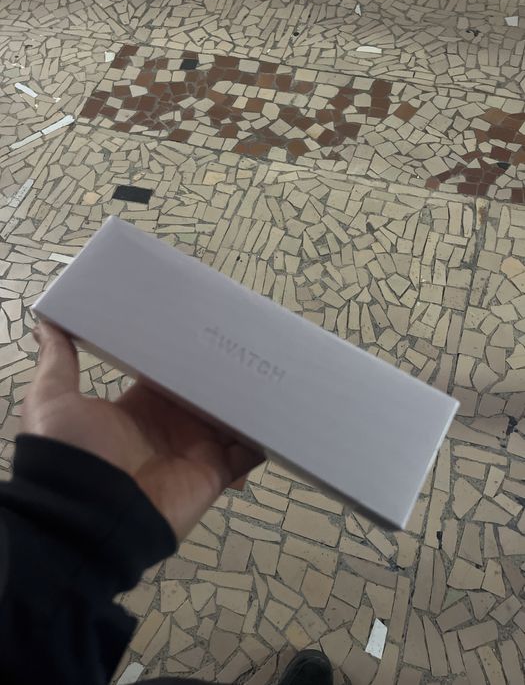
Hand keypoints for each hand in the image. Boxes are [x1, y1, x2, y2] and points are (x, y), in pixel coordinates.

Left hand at [21, 323, 263, 539]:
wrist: (88, 518)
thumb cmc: (73, 454)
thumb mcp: (54, 400)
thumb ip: (58, 362)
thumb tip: (46, 322)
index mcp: (141, 405)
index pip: (171, 373)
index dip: (188, 354)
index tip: (206, 327)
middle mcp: (172, 425)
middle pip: (207, 393)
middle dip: (225, 372)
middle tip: (249, 341)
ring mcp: (197, 449)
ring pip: (232, 418)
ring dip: (249, 399)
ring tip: (272, 368)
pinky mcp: (215, 472)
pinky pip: (248, 452)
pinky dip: (265, 437)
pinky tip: (281, 412)